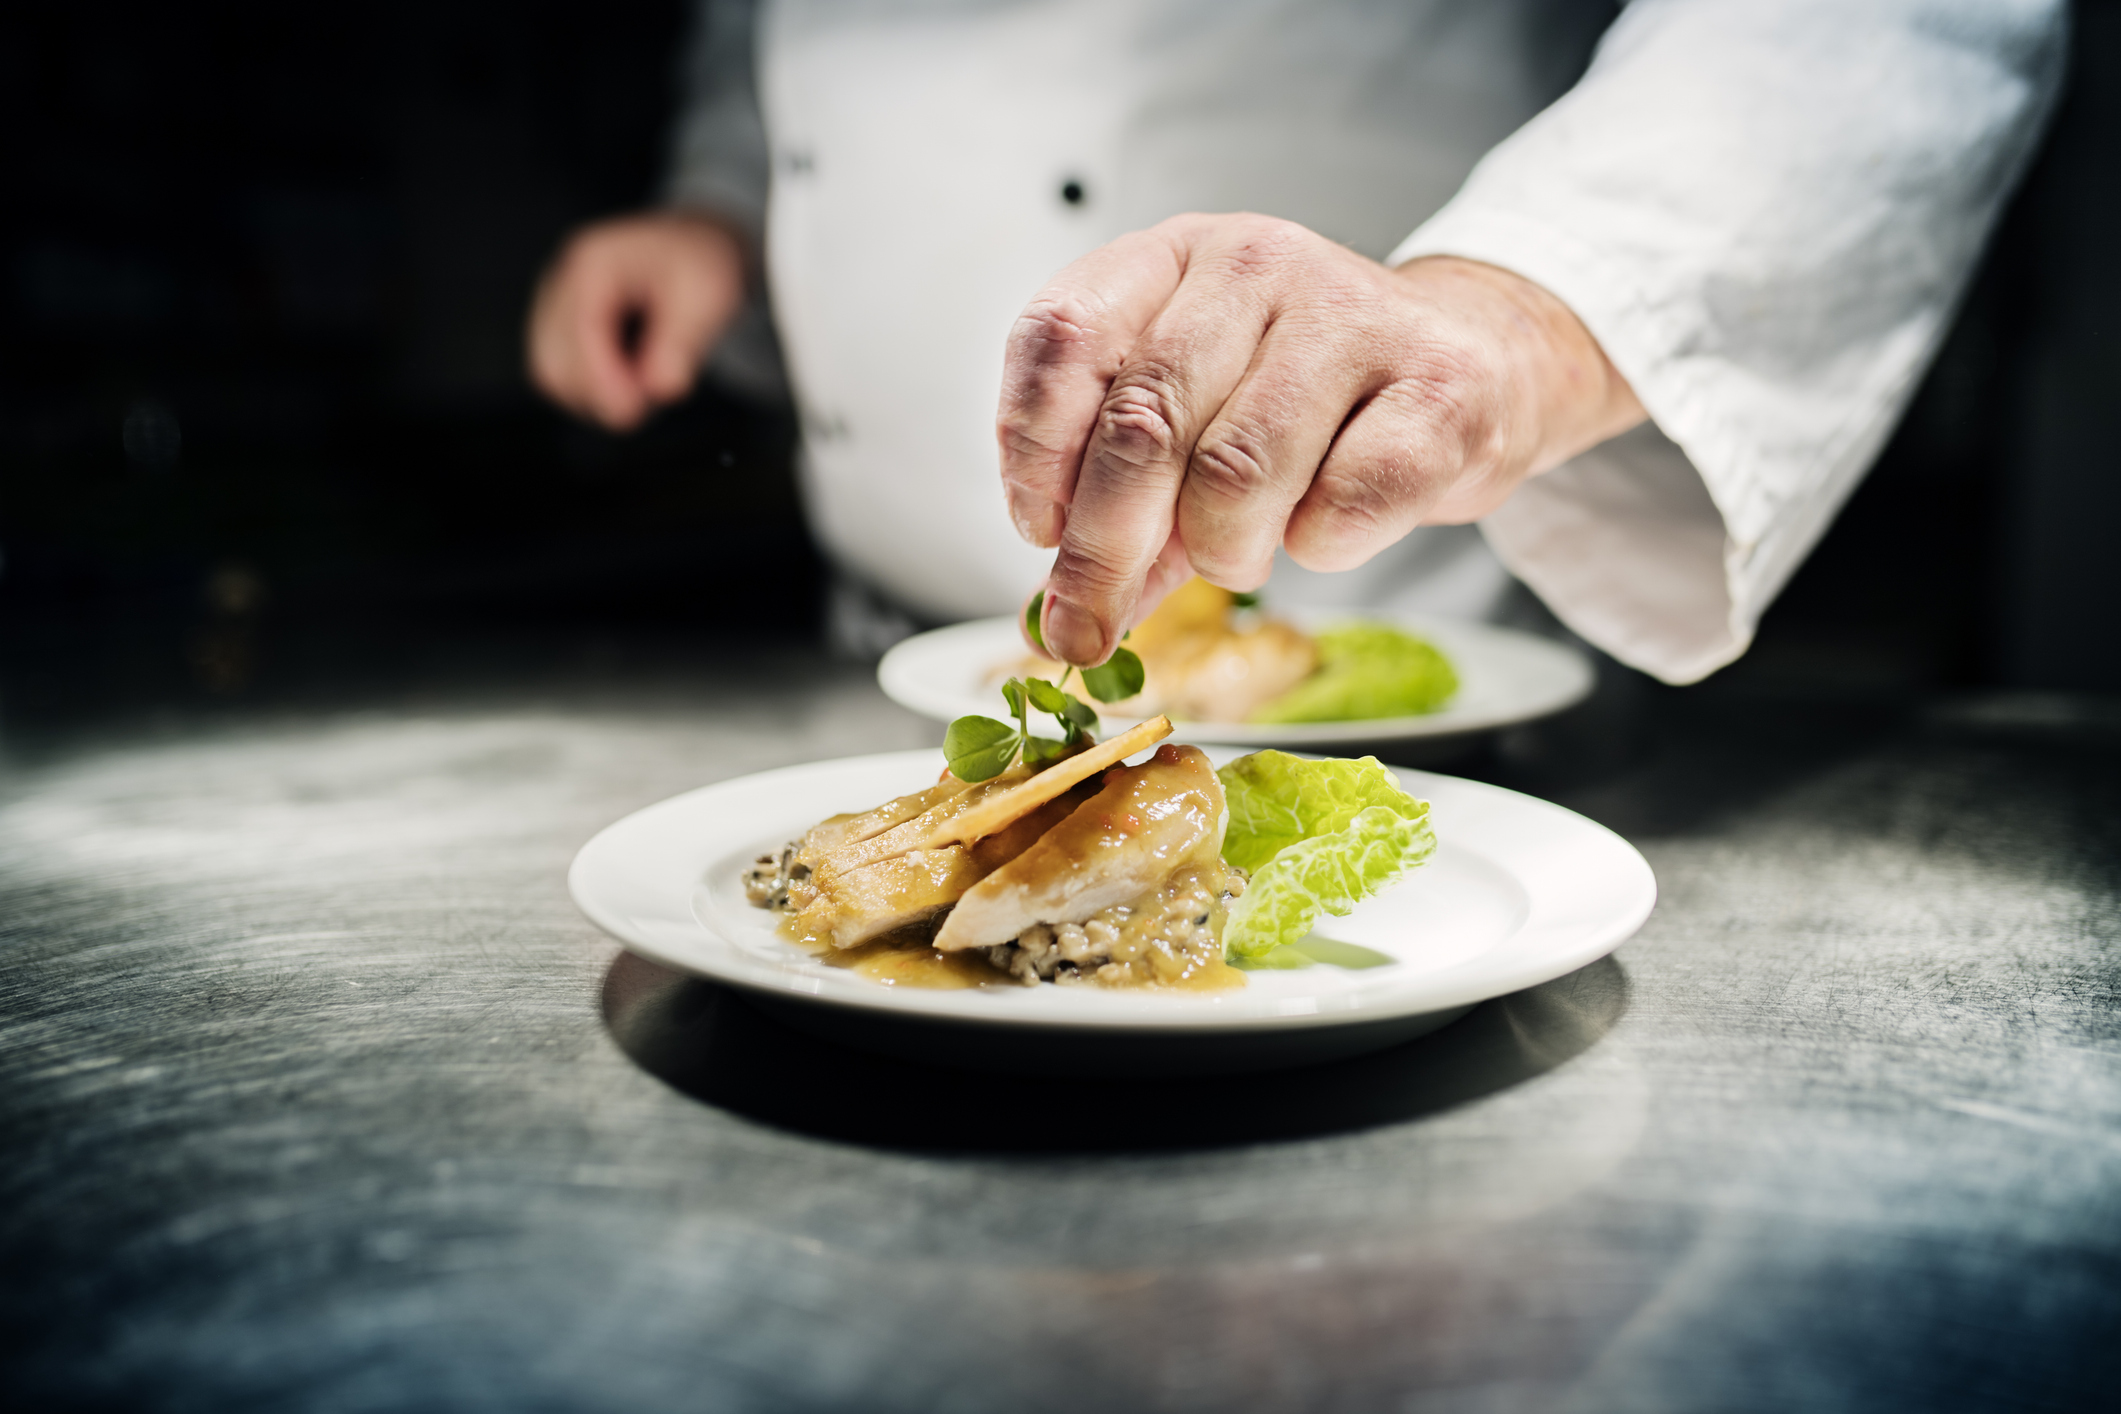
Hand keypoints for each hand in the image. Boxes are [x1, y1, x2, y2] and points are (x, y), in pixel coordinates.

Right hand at [526, 211, 745, 430]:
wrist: (692, 249)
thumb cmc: (698, 263)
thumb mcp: (707, 295)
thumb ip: (682, 343)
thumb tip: (660, 389)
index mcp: (593, 261)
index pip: (578, 331)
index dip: (603, 380)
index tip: (635, 410)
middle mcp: (560, 278)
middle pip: (554, 360)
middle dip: (601, 393)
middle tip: (650, 399)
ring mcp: (552, 302)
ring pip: (551, 373)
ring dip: (595, 396)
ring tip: (644, 387)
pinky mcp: (556, 325)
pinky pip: (558, 373)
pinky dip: (590, 390)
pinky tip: (626, 383)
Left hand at [996, 214, 1644, 664]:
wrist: (1477, 364)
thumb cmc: (1311, 400)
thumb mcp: (1194, 420)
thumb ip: (1116, 505)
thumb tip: (1052, 622)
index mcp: (1173, 257)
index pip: (1061, 335)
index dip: (1030, 449)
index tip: (1037, 529)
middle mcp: (1257, 265)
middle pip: (1141, 425)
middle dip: (1102, 552)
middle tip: (1086, 625)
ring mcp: (1353, 317)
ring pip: (1236, 477)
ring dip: (1222, 551)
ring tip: (1242, 548)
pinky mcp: (1440, 388)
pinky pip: (1339, 510)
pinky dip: (1316, 548)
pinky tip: (1326, 523)